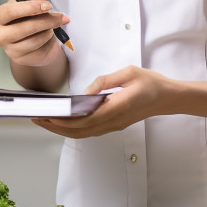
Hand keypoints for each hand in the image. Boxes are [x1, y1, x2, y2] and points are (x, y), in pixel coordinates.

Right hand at [0, 0, 69, 67]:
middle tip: (61, 17)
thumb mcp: (26, 4)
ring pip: (35, 40)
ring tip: (52, 26)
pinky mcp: (22, 60)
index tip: (47, 5)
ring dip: (49, 31)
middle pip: (25, 28)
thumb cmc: (27, 19)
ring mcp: (10, 50)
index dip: (30, 7)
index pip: (10, 11)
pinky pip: (40, 51)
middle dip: (46, 20)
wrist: (32, 40)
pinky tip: (48, 37)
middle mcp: (0, 35)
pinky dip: (49, 42)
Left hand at [33, 65, 174, 137]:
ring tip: (46, 120)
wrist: (169, 97)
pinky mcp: (115, 124)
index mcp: (116, 108)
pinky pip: (90, 130)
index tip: (46, 116)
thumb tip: (85, 92)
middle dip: (55, 127)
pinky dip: (74, 128)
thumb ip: (104, 81)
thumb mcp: (128, 73)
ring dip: (63, 129)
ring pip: (84, 133)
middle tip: (37, 118)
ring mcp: (114, 125)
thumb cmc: (151, 83)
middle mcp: (113, 121)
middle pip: (79, 131)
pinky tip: (66, 121)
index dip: (61, 121)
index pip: (82, 120)